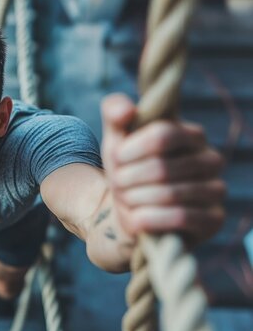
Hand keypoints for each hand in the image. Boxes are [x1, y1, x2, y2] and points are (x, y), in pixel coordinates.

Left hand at [101, 94, 225, 244]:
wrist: (131, 212)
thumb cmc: (128, 169)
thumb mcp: (116, 139)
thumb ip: (114, 112)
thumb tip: (127, 110)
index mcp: (191, 134)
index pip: (163, 135)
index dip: (131, 149)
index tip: (116, 158)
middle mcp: (211, 159)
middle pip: (161, 168)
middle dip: (127, 179)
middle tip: (119, 184)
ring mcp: (216, 190)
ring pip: (169, 195)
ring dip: (134, 199)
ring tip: (127, 199)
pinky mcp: (213, 219)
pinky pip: (180, 218)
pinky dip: (147, 219)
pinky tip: (136, 218)